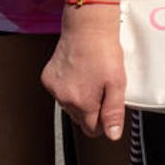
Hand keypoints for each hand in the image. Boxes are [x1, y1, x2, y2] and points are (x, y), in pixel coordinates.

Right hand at [42, 17, 127, 139]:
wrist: (87, 28)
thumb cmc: (105, 52)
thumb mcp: (117, 82)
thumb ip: (114, 111)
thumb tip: (112, 135)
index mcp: (82, 103)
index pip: (91, 129)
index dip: (103, 123)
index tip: (109, 111)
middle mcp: (64, 100)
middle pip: (80, 118)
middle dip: (92, 110)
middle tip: (104, 90)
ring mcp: (53, 89)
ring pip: (68, 105)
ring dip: (79, 98)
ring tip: (92, 79)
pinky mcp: (47, 78)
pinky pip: (59, 91)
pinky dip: (68, 87)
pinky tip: (78, 73)